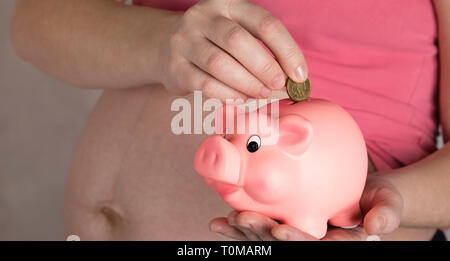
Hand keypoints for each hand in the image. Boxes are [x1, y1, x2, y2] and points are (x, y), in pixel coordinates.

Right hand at [159, 0, 307, 101]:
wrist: (167, 45)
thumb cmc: (215, 43)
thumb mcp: (238, 33)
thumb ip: (263, 50)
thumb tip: (293, 80)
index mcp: (228, 3)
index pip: (265, 24)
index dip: (287, 51)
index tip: (300, 75)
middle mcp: (203, 17)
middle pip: (238, 41)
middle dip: (265, 67)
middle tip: (279, 85)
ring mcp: (184, 40)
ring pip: (219, 64)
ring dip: (247, 83)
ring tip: (262, 94)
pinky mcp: (174, 67)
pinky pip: (204, 84)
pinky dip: (227, 94)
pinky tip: (240, 98)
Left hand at [209, 172, 403, 240]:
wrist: (360, 190)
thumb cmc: (376, 199)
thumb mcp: (388, 202)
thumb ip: (386, 213)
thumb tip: (378, 228)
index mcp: (333, 243)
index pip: (313, 246)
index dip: (296, 241)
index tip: (281, 231)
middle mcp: (309, 241)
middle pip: (282, 242)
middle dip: (261, 234)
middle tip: (243, 219)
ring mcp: (292, 232)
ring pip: (264, 237)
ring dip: (244, 230)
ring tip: (226, 219)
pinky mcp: (280, 221)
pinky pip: (256, 226)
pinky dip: (235, 227)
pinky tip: (217, 222)